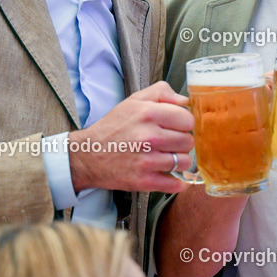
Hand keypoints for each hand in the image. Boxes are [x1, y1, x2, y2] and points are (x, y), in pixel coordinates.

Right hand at [68, 81, 193, 193]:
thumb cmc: (114, 127)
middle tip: (169, 143)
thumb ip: (161, 92)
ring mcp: (147, 160)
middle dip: (181, 142)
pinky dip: (177, 182)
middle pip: (188, 141)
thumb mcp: (134, 100)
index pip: (187, 119)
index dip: (184, 123)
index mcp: (148, 113)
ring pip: (184, 162)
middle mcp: (149, 137)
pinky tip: (170, 175)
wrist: (88, 154)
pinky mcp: (144, 181)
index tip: (176, 127)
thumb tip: (184, 100)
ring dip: (179, 161)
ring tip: (167, 157)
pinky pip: (175, 184)